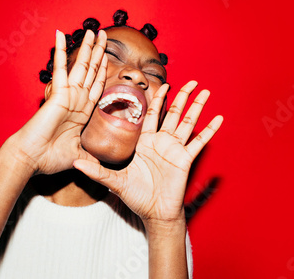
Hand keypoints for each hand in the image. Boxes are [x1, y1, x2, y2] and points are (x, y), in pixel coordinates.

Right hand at [5, 29, 107, 174]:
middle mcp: (76, 99)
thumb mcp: (79, 156)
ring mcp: (68, 94)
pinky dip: (61, 50)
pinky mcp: (58, 93)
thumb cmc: (50, 158)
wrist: (32, 159)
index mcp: (82, 112)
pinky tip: (60, 34)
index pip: (96, 85)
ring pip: (81, 65)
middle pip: (91, 71)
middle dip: (99, 52)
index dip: (103, 70)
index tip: (108, 56)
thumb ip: (91, 157)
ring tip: (92, 30)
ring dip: (87, 47)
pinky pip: (61, 67)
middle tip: (103, 34)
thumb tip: (103, 167)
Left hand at [73, 81, 222, 223]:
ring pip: (187, 122)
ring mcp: (175, 149)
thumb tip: (75, 162)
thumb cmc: (136, 196)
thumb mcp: (115, 181)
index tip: (163, 84)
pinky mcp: (185, 159)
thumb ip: (96, 170)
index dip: (157, 99)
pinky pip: (199, 142)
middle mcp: (161, 141)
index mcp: (145, 142)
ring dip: (197, 107)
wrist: (154, 213)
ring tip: (206, 92)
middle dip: (182, 96)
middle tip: (191, 81)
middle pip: (173, 113)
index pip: (152, 114)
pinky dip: (209, 130)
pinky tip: (218, 118)